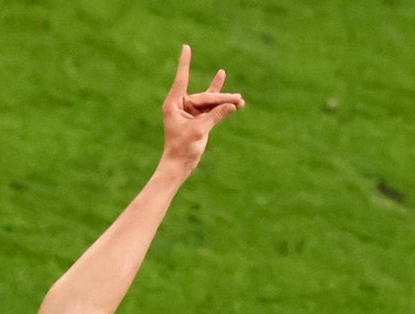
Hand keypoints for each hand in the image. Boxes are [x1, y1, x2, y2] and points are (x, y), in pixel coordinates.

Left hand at [160, 45, 243, 174]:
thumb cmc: (182, 148)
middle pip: (204, 97)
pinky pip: (212, 108)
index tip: (186, 47)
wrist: (179, 165)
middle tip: (239, 99)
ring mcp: (190, 111)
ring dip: (225, 102)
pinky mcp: (198, 119)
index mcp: (174, 104)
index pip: (182, 79)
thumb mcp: (200, 130)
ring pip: (210, 102)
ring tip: (240, 99)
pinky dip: (223, 106)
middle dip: (222, 99)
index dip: (185, 63)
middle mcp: (181, 105)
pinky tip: (233, 98)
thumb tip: (233, 105)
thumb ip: (216, 116)